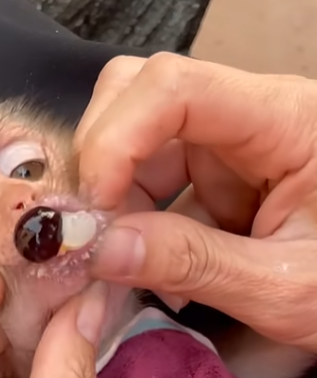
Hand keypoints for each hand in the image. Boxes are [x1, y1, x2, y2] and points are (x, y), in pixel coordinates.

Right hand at [76, 53, 316, 351]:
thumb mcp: (283, 288)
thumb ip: (194, 265)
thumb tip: (102, 249)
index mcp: (287, 121)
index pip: (175, 88)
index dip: (116, 138)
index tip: (93, 209)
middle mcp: (251, 118)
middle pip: (142, 97)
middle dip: (103, 164)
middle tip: (90, 236)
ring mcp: (231, 149)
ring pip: (137, 145)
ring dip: (114, 203)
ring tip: (118, 269)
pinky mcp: (218, 180)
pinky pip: (152, 185)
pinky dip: (133, 227)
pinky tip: (147, 271)